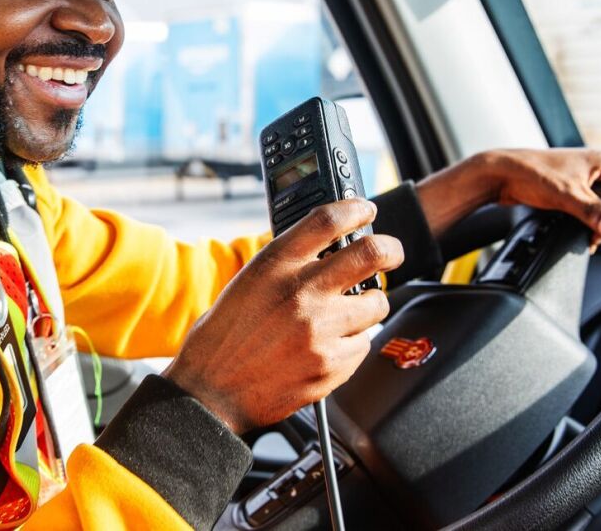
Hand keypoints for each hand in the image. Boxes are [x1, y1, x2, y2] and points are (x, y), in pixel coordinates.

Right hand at [163, 199, 397, 433]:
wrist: (210, 392)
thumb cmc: (223, 338)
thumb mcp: (248, 283)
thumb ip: (288, 265)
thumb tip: (330, 252)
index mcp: (275, 265)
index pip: (328, 219)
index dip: (355, 209)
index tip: (365, 210)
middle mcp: (301, 292)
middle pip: (370, 253)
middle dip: (389, 250)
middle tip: (390, 253)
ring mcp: (319, 330)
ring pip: (376, 303)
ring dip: (370, 304)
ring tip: (351, 312)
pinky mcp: (331, 365)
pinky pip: (364, 343)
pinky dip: (354, 341)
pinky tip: (329, 345)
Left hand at [416, 148, 600, 249]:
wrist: (499, 174)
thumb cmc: (532, 175)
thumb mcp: (567, 195)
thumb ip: (592, 211)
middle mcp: (596, 167)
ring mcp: (583, 178)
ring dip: (600, 222)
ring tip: (591, 236)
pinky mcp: (570, 190)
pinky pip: (589, 208)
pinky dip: (588, 221)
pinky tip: (581, 233)